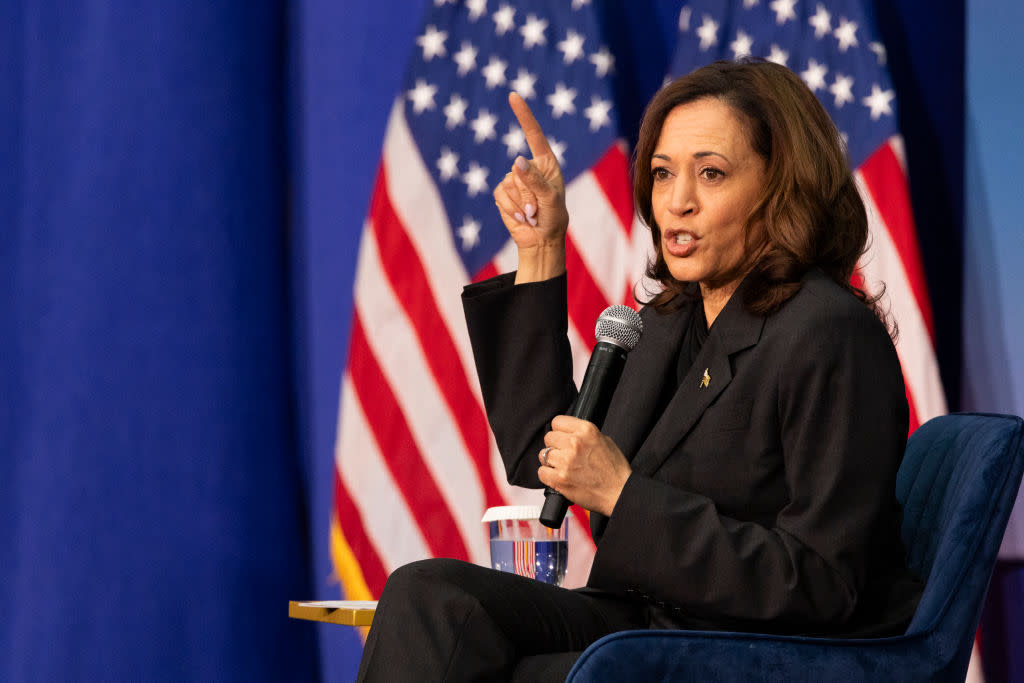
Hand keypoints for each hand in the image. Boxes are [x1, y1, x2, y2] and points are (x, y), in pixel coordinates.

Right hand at [492, 92, 568, 282]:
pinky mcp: (502, 193)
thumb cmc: (554, 218)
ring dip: (520, 204)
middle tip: (538, 209)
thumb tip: (516, 161)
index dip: (523, 115)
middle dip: (528, 193)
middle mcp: (529, 168)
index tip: (513, 96)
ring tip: (532, 214)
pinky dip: (511, 209)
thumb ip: (535, 181)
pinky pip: (500, 195)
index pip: (533, 134)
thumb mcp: (550, 199)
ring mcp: (514, 180)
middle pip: (518, 169)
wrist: (541, 240)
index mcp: (546, 163)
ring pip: (508, 183)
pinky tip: (521, 217)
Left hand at [538, 415, 631, 516]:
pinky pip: (542, 472)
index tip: (562, 437)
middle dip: (555, 446)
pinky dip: (548, 475)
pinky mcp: (560, 479)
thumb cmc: (615, 470)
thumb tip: (569, 433)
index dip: (560, 431)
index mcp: (586, 430)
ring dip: (551, 461)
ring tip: (563, 467)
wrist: (619, 493)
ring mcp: (566, 461)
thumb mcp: (605, 441)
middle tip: (565, 455)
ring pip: (543, 454)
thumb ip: (584, 434)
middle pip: (549, 437)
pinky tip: (559, 477)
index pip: (557, 421)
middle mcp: (574, 443)